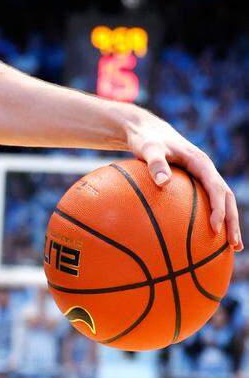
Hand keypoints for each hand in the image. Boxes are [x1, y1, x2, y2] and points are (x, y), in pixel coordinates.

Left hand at [125, 110, 241, 249]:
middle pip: (226, 198)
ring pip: (221, 201)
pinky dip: (211, 217)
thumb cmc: (145, 139)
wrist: (144, 129)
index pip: (216, 188)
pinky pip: (206, 201)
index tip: (215, 227)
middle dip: (232, 221)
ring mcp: (201, 176)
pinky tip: (205, 236)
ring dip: (228, 222)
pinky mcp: (193, 182)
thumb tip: (162, 182)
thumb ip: (155, 163)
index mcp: (200, 162)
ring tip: (231, 248)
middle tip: (233, 245)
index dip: (218, 208)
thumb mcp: (148, 148)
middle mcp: (205, 170)